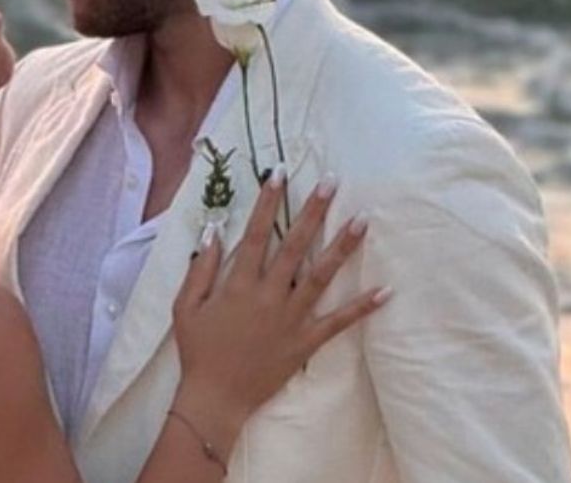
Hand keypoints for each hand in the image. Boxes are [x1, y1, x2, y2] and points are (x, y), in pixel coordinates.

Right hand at [170, 171, 388, 439]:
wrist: (216, 398)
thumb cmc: (198, 350)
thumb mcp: (185, 306)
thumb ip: (201, 268)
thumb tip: (213, 230)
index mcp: (238, 284)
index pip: (255, 234)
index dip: (267, 202)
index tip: (279, 174)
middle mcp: (268, 295)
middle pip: (295, 246)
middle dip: (313, 211)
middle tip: (332, 182)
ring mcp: (291, 318)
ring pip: (321, 276)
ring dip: (343, 247)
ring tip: (362, 220)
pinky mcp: (306, 341)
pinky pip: (338, 322)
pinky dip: (362, 307)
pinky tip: (385, 290)